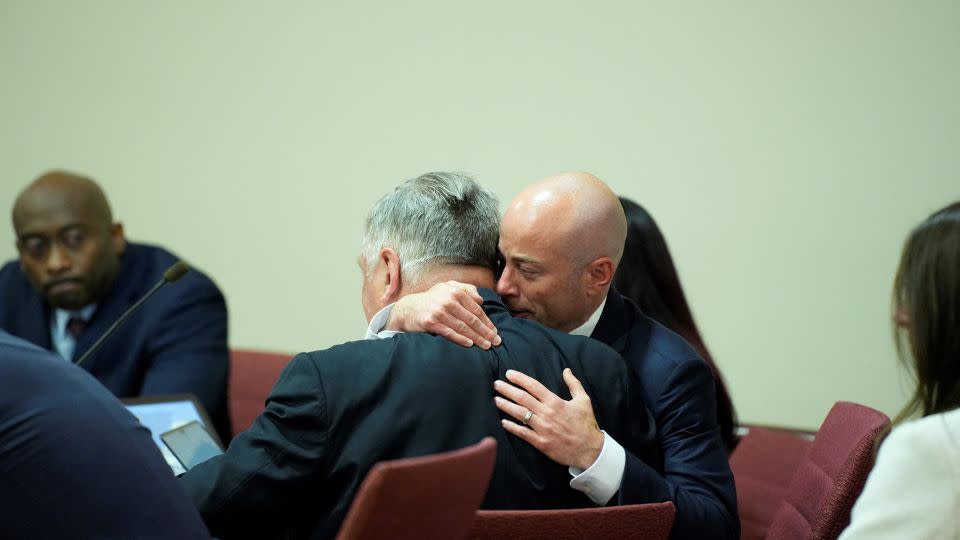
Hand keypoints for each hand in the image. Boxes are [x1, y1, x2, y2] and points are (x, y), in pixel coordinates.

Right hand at [386, 281, 501, 348]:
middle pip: (472, 319)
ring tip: (486, 346)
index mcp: (455, 291)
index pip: (476, 309)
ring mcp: (439, 311)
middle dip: (486, 332)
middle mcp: (448, 300)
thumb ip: (466, 289)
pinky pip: (449, 332)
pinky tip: (470, 344)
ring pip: (463, 327)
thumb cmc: (431, 299)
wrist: (407, 309)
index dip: (487, 322)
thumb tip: (481, 299)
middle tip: (496, 341)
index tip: (495, 332)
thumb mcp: (447, 287)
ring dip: (477, 338)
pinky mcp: (431, 322)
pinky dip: (460, 339)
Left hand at [494, 368, 603, 469]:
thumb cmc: (586, 424)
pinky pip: (523, 433)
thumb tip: (566, 370)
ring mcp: (543, 429)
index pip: (533, 386)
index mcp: (556, 402)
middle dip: (507, 390)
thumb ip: (574, 384)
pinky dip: (512, 427)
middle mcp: (547, 414)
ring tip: (496, 399)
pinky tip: (504, 422)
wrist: (590, 450)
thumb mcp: (584, 400)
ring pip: (520, 414)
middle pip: (522, 398)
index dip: (519, 379)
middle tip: (496, 384)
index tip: (508, 373)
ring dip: (506, 406)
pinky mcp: (541, 443)